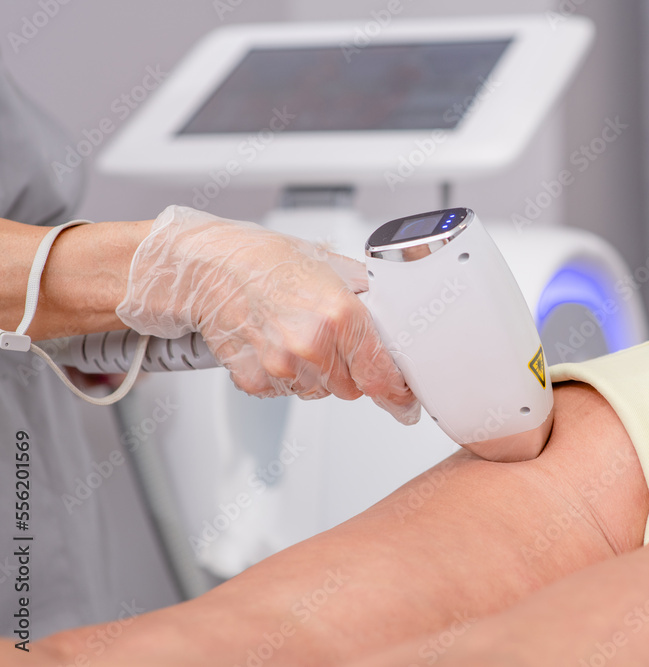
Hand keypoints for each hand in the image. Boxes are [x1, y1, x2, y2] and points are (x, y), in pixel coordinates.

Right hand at [115, 205, 419, 423]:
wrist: (212, 268)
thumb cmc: (269, 262)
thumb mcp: (335, 267)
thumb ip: (371, 298)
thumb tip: (397, 322)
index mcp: (339, 316)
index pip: (382, 376)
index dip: (398, 393)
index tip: (405, 402)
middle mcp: (312, 346)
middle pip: (354, 388)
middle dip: (351, 370)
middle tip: (331, 337)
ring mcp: (282, 367)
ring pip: (321, 392)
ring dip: (319, 374)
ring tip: (298, 334)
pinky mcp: (256, 380)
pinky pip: (288, 393)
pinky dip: (288, 376)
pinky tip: (277, 344)